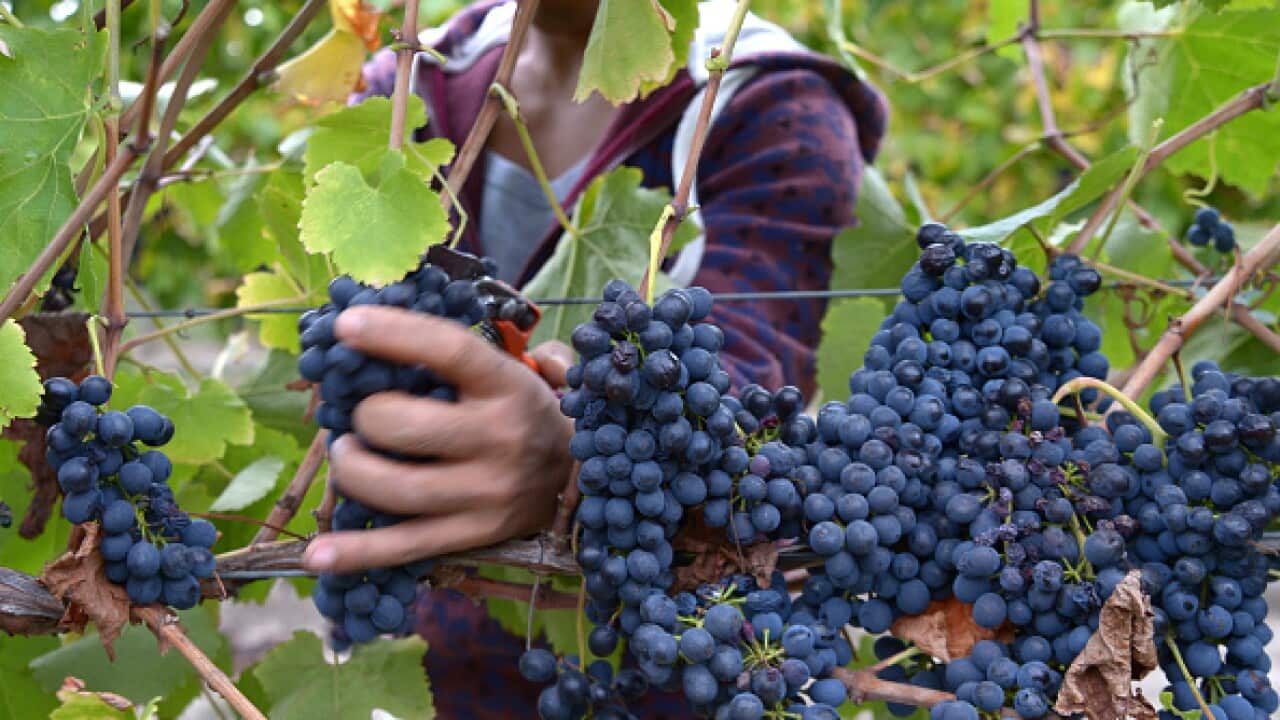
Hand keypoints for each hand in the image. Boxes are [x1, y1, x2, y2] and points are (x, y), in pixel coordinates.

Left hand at [302, 306, 574, 574]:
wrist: (585, 483)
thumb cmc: (528, 413)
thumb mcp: (524, 370)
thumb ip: (479, 343)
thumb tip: (428, 327)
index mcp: (508, 387)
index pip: (448, 350)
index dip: (393, 334)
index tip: (346, 326)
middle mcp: (499, 440)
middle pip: (401, 426)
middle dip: (363, 417)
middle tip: (360, 416)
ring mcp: (484, 495)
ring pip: (391, 488)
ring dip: (351, 469)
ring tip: (350, 455)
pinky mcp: (471, 537)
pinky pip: (404, 548)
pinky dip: (356, 553)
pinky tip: (316, 555)